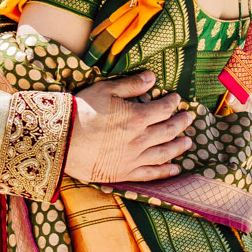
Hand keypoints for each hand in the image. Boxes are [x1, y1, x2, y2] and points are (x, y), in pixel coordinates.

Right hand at [66, 71, 193, 183]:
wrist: (62, 140)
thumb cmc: (82, 111)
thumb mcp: (106, 90)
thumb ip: (131, 85)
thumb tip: (153, 77)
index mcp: (138, 117)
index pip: (163, 109)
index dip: (173, 102)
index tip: (176, 98)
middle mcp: (141, 139)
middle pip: (169, 130)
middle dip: (181, 122)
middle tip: (188, 118)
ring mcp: (134, 158)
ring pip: (164, 152)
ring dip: (179, 146)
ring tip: (188, 142)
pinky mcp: (125, 172)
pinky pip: (151, 174)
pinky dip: (165, 171)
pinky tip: (175, 168)